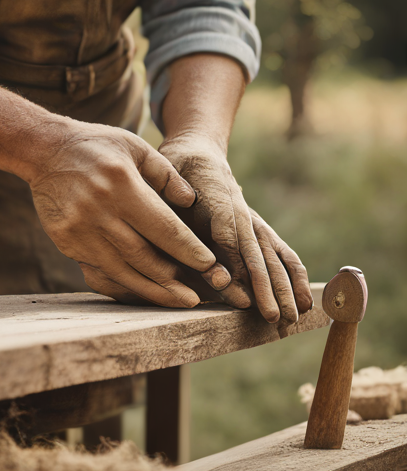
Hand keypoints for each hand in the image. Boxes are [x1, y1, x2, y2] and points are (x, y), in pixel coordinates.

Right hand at [29, 121, 230, 307]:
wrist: (43, 151)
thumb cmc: (97, 146)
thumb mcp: (135, 146)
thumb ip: (166, 173)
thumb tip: (190, 201)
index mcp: (122, 184)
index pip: (163, 227)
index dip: (188, 250)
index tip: (209, 265)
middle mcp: (99, 210)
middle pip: (143, 256)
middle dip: (172, 280)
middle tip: (195, 298)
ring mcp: (80, 230)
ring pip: (121, 270)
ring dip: (151, 289)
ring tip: (176, 301)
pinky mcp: (67, 241)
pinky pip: (99, 270)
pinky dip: (123, 283)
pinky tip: (142, 291)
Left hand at [159, 136, 312, 321]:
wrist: (198, 151)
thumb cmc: (175, 170)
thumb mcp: (166, 183)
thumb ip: (175, 206)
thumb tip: (191, 229)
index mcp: (215, 200)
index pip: (226, 238)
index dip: (234, 267)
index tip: (242, 297)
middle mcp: (241, 214)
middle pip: (257, 253)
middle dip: (268, 288)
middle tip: (276, 319)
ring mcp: (253, 222)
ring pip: (274, 256)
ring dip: (286, 287)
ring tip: (297, 316)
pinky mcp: (257, 228)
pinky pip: (282, 252)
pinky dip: (294, 275)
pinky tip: (305, 298)